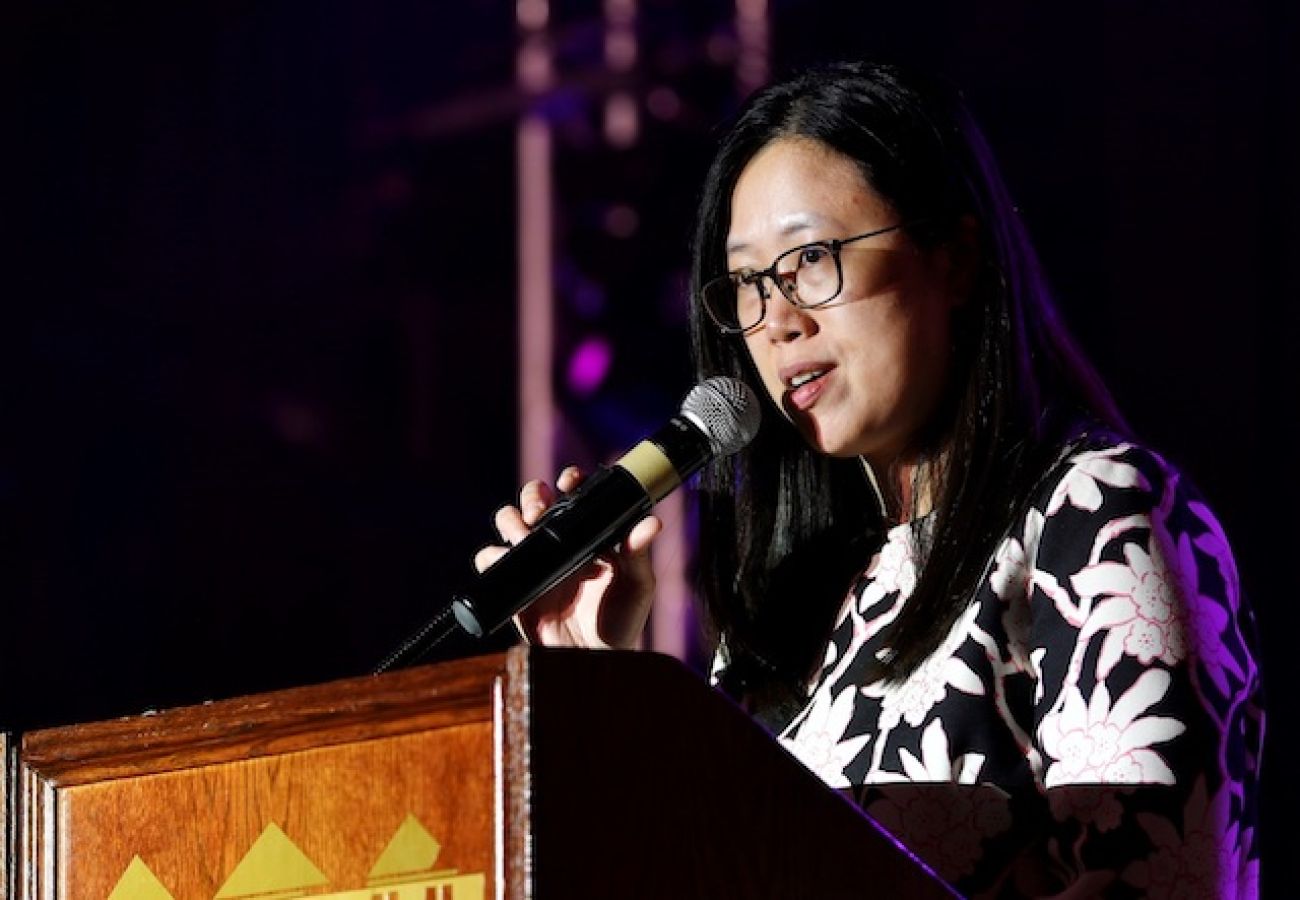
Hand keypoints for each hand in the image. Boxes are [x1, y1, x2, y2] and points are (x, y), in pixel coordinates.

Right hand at [474, 466, 660, 648]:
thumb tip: (651, 523)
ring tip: (524, 535)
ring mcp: (534, 562)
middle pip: (533, 500)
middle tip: (540, 511)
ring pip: (508, 522)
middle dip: (533, 495)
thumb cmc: (622, 620)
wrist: (596, 658)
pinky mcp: (514, 584)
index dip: (568, 480)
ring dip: (511, 520)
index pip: (572, 495)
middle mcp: (558, 543)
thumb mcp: (636, 584)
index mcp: (587, 534)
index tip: (570, 481)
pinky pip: (490, 560)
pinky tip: (509, 560)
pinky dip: (492, 555)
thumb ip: (638, 552)